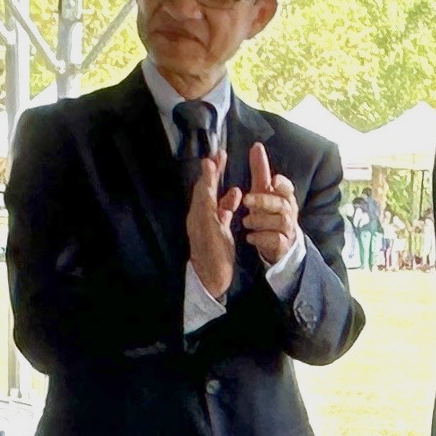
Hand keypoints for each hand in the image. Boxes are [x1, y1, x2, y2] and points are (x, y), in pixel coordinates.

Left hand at [184, 151, 238, 300]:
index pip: (204, 186)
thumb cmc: (213, 255)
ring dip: (222, 188)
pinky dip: (228, 203)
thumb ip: (208, 196)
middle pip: (207, 190)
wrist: (213, 280)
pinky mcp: (216, 234)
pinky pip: (221, 212)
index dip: (211, 170)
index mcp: (199, 213)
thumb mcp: (210, 224)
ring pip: (214, 201)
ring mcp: (208, 226)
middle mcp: (201, 217)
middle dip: (214, 174)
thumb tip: (207, 169)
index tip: (217, 155)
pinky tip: (236, 200)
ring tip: (231, 177)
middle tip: (221, 157)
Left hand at [237, 145, 299, 266]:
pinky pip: (276, 241)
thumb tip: (256, 146)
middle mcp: (289, 212)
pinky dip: (262, 238)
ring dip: (261, 220)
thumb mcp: (264, 191)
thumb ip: (260, 171)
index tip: (273, 180)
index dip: (282, 184)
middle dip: (264, 201)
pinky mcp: (282, 245)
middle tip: (246, 200)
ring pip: (279, 222)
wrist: (281, 243)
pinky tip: (250, 237)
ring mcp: (287, 229)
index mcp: (285, 197)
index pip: (288, 188)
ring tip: (246, 221)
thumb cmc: (270, 212)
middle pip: (281, 204)